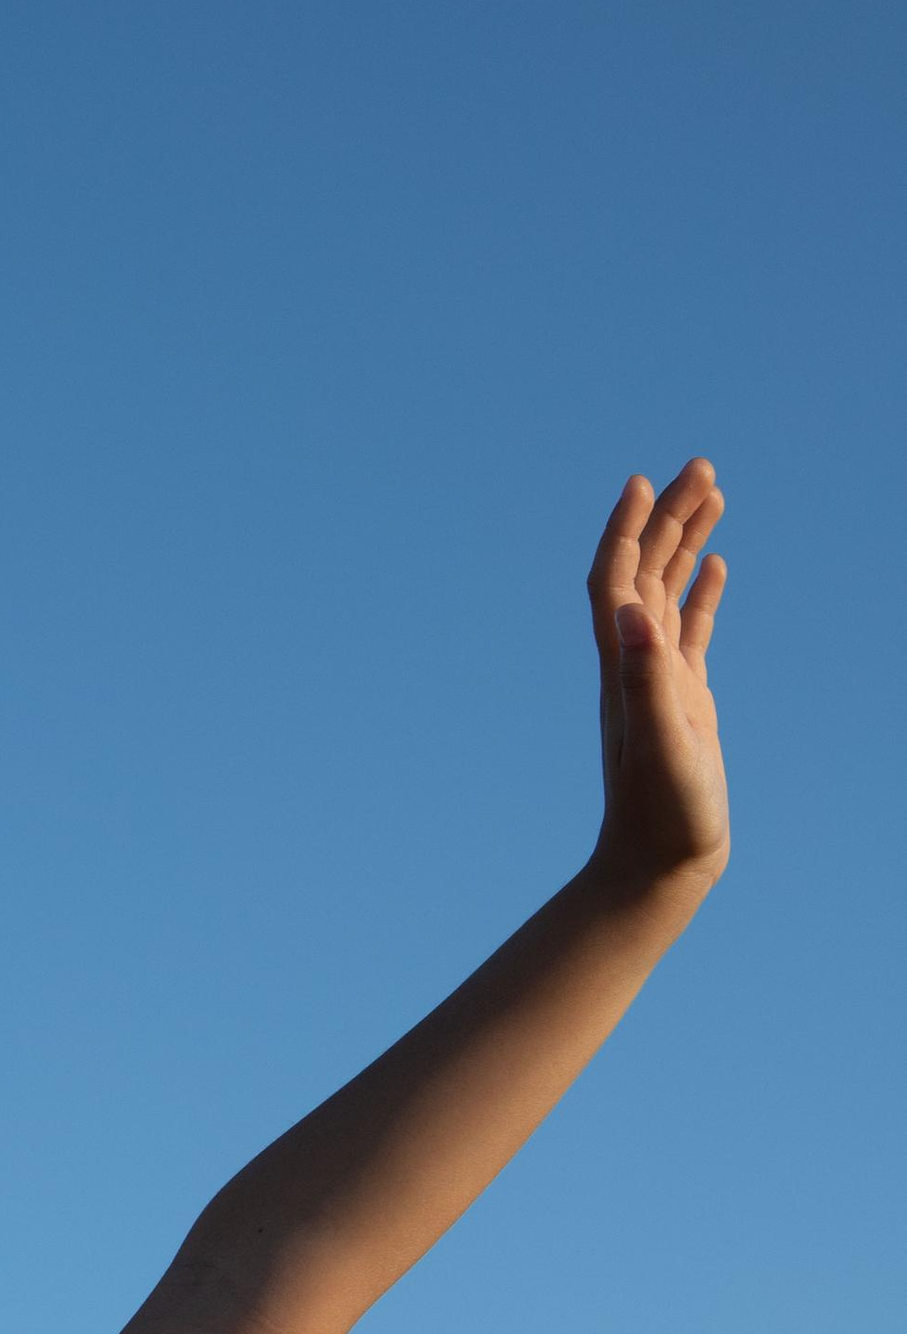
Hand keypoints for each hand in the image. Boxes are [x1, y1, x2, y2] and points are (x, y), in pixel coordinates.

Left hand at [588, 458, 728, 896]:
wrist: (658, 866)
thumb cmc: (661, 814)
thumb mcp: (659, 742)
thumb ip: (645, 676)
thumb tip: (633, 612)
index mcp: (625, 668)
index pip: (616, 582)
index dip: (625, 531)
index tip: (642, 482)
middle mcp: (635, 666)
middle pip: (644, 573)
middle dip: (667, 518)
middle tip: (702, 467)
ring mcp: (659, 681)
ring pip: (668, 593)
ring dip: (685, 543)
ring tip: (713, 493)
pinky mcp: (683, 701)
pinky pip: (691, 632)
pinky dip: (701, 592)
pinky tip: (717, 565)